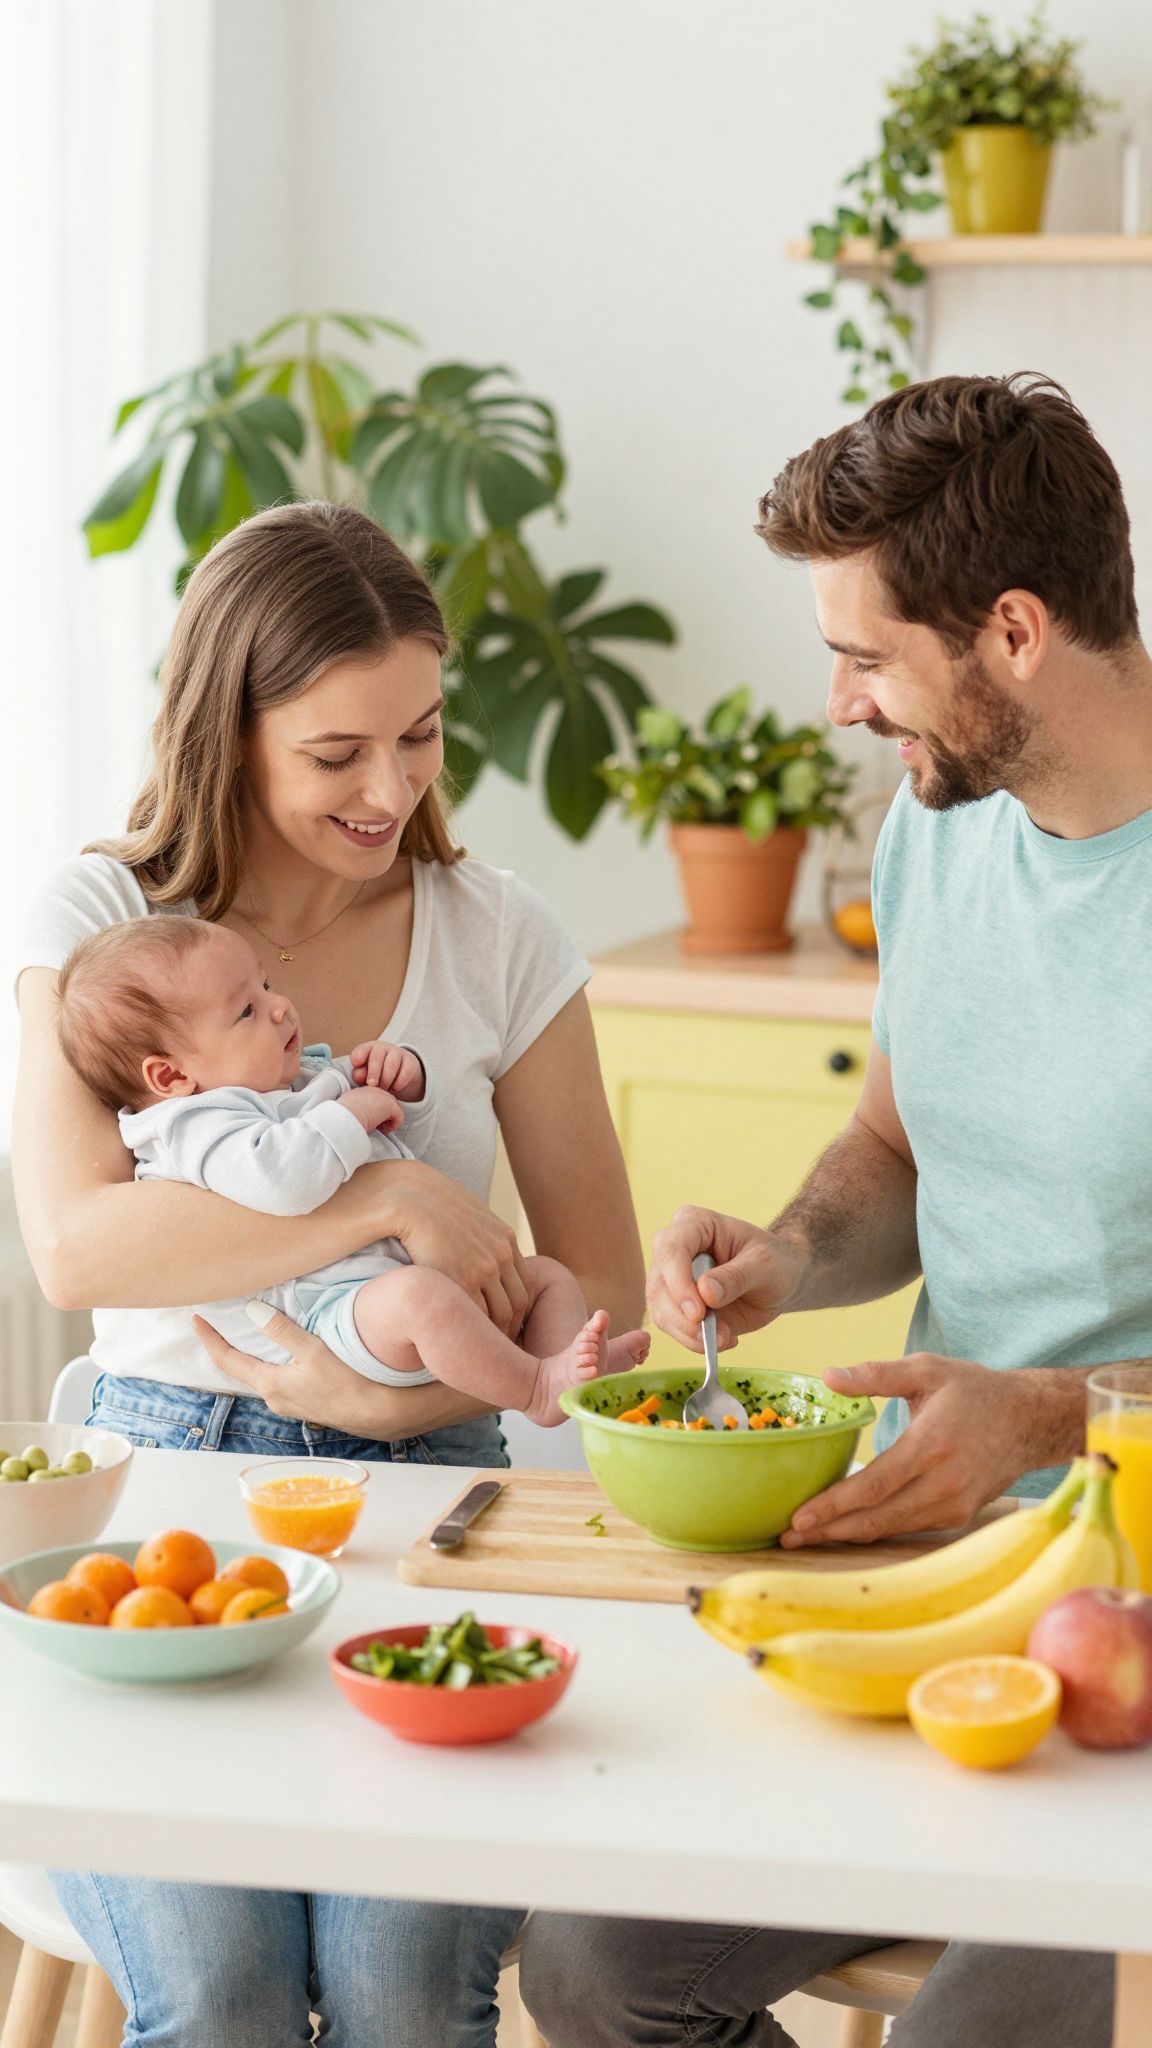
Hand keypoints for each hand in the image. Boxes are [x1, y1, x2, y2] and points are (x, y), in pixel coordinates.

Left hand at [193, 1309, 372, 1432]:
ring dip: (246, 1356)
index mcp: (270, 1384)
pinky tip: (275, 1356)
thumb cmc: (349, 1382)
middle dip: (223, 1347)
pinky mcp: (302, 1405)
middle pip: (238, 1369)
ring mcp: (287, 1404)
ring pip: (257, 1376)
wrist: (378, 1414)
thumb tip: (251, 1310)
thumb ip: (281, 1330)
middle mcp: (273, 1398)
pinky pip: (274, 1381)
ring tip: (240, 1336)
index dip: (209, 1338)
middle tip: (213, 1325)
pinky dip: (266, 1365)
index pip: (227, 1359)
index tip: (196, 1319)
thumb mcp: (314, 1350)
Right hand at [340, 1085, 402, 1135]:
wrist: (343, 1119)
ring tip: (381, 1130)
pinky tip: (385, 1130)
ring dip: (389, 1120)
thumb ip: (356, 1111)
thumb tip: (363, 1122)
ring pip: (393, 1108)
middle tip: (378, 1128)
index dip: (375, 1112)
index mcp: (359, 1092)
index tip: (370, 1123)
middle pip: (386, 1101)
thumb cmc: (341, 1119)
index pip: (374, 1099)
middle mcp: (371, 1090)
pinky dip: (394, 1125)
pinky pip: (399, 1115)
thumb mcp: (346, 1112)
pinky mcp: (389, 1104)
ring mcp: (381, 1095)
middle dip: (384, 1115)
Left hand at [351, 1040, 423, 1099]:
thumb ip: (360, 1075)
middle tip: (372, 1085)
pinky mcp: (410, 1062)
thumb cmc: (377, 1076)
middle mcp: (382, 1048)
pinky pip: (406, 1070)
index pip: (362, 1049)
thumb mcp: (366, 1076)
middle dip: (373, 1071)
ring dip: (386, 1078)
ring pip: (392, 1063)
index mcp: (368, 1050)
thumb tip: (359, 1076)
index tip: (356, 1064)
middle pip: (377, 1055)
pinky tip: (395, 1088)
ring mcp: (398, 1053)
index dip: (359, 1055)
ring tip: (383, 1089)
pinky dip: (400, 1081)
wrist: (400, 1076)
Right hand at [383, 1160, 530, 1336]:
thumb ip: (479, 1237)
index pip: (525, 1287)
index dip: (518, 1311)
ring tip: (480, 1352)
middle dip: (511, 1330)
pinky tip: (463, 1342)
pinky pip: (477, 1317)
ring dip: (494, 1338)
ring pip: (500, 1316)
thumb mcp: (466, 1217)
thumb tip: (473, 1255)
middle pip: (517, 1305)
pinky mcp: (461, 1279)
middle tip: (496, 1349)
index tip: (506, 1326)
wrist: (408, 1197)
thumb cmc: (429, 1208)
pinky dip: (474, 1333)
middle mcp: (499, 1255)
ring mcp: (483, 1268)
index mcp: (505, 1239)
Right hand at [646, 1205, 806, 1352]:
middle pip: (660, 1285)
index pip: (671, 1250)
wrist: (778, 1280)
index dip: (679, 1283)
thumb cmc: (773, 1260)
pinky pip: (672, 1327)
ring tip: (726, 1337)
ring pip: (661, 1311)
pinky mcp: (675, 1305)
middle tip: (717, 1335)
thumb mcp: (764, 1264)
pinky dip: (695, 1341)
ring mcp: (671, 1278)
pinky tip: (725, 1338)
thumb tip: (705, 1293)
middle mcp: (674, 1248)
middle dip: (684, 1318)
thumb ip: (736, 1277)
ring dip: (691, 1334)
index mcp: (693, 1224)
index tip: (698, 1313)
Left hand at [780, 1353, 1038, 1547]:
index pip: (872, 1486)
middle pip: (876, 1518)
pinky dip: (876, 1530)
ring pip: (891, 1529)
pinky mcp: (958, 1517)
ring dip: (847, 1535)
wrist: (1031, 1420)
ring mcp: (953, 1506)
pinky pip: (908, 1528)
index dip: (833, 1506)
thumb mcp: (927, 1369)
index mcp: (930, 1445)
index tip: (798, 1518)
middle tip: (787, 1537)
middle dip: (829, 1531)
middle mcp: (943, 1483)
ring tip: (808, 1536)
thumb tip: (828, 1376)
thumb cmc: (975, 1390)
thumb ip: (876, 1374)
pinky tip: (847, 1528)